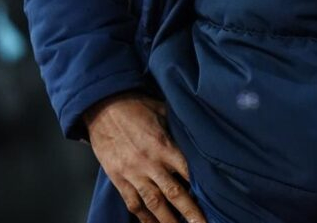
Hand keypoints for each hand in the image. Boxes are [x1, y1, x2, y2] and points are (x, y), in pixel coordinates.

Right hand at [84, 92, 205, 222]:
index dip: (200, 187)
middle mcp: (149, 162)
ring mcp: (133, 172)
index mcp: (163, 145)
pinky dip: (143, 217)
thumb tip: (197, 133)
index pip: (187, 170)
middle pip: (174, 192)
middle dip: (190, 212)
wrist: (103, 106)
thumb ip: (177, 128)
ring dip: (167, 220)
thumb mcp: (162, 111)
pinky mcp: (118, 178)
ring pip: (153, 203)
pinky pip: (132, 202)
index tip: (213, 199)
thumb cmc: (136, 106)